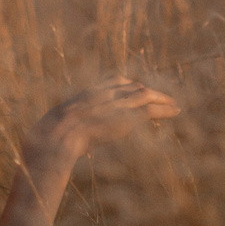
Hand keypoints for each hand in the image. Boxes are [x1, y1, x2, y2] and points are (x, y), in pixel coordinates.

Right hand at [25, 76, 180, 172]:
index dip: (127, 86)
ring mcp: (116, 104)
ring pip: (146, 96)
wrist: (57, 136)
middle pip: (132, 87)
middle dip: (147, 91)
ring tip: (173, 104)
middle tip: (159, 97)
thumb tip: (50, 143)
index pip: (113, 82)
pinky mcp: (127, 116)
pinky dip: (165, 109)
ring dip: (161, 99)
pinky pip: (152, 110)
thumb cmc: (48, 138)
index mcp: (88, 93)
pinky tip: (176, 111)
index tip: (135, 89)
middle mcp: (105, 94)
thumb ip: (60, 132)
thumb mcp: (55, 131)